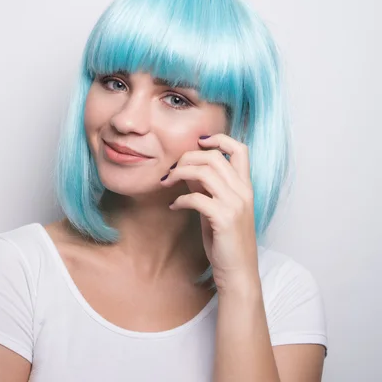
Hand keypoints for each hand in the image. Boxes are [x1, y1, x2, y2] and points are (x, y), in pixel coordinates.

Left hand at [160, 133, 258, 289]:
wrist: (238, 272)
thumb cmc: (226, 241)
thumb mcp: (216, 209)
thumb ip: (207, 188)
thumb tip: (188, 170)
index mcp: (245, 186)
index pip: (240, 149)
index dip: (219, 139)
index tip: (198, 142)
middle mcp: (243, 191)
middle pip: (213, 157)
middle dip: (187, 159)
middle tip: (170, 171)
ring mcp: (236, 204)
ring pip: (204, 172)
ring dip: (179, 174)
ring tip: (166, 183)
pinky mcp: (224, 218)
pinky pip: (196, 198)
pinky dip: (180, 200)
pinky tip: (174, 207)